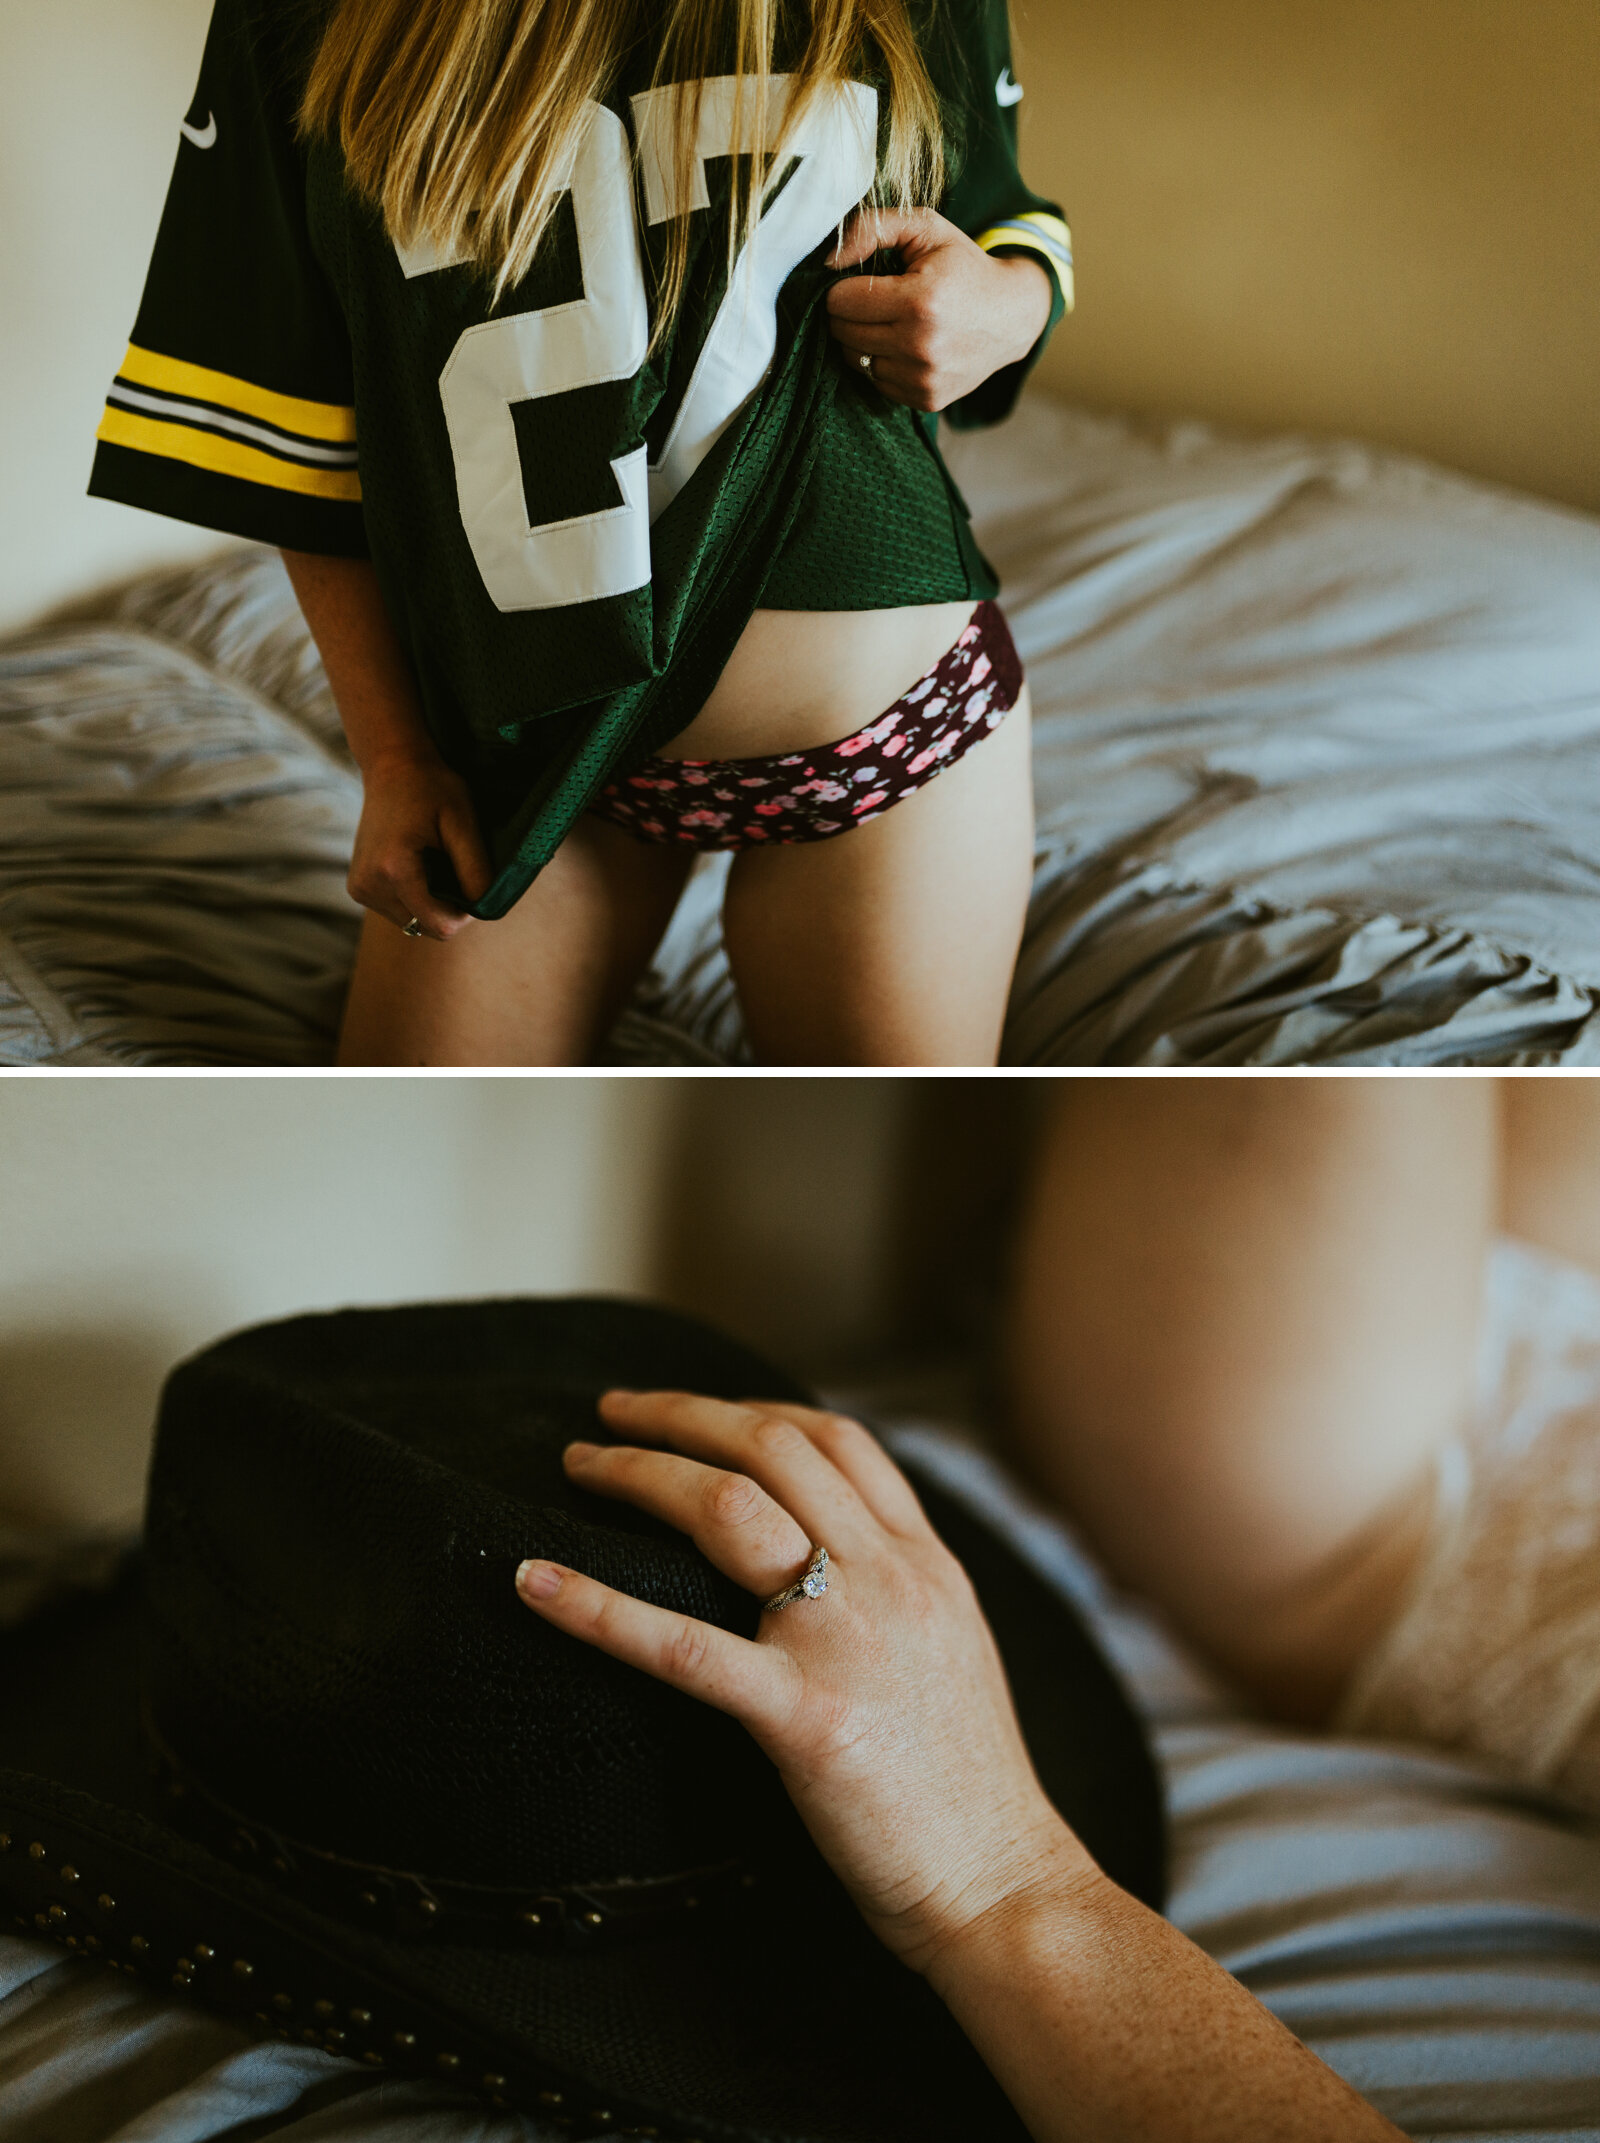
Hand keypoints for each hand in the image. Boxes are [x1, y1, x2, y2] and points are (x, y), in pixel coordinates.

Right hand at [346, 747, 490, 940]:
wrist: (392, 768)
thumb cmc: (433, 788)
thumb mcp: (464, 822)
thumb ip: (476, 869)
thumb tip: (484, 908)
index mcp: (394, 870)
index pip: (440, 926)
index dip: (465, 913)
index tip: (471, 882)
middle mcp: (370, 885)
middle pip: (426, 927)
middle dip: (448, 908)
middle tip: (454, 867)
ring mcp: (360, 889)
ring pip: (413, 923)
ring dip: (430, 903)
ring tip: (432, 863)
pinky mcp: (358, 888)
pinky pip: (399, 911)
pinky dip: (415, 898)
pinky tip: (416, 866)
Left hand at [514, 1390, 1094, 1975]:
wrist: (1004, 1887)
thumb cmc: (970, 1788)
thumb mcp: (953, 1647)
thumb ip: (896, 1585)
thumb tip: (825, 1549)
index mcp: (927, 1563)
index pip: (836, 1439)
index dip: (751, 1405)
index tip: (692, 1408)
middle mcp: (891, 1579)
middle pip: (771, 1447)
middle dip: (680, 1414)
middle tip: (610, 1410)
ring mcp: (846, 1641)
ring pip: (727, 1509)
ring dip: (639, 1471)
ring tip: (579, 1464)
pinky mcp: (805, 1718)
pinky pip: (683, 1646)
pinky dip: (597, 1605)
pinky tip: (536, 1582)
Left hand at [825, 208, 1053, 412]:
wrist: (1012, 316)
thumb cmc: (962, 267)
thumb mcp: (925, 228)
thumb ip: (872, 228)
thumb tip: (829, 261)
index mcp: (919, 301)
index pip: (840, 302)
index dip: (845, 287)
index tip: (866, 281)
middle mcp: (921, 346)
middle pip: (843, 333)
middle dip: (850, 313)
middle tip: (876, 301)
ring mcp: (924, 378)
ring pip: (855, 360)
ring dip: (863, 340)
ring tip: (892, 322)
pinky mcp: (926, 400)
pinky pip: (876, 383)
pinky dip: (882, 363)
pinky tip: (905, 345)